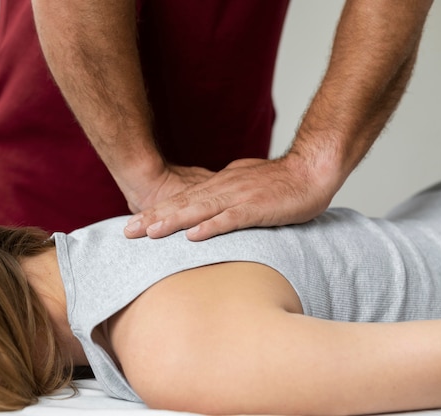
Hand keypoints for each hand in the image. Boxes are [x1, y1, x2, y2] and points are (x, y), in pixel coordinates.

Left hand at [124, 157, 335, 240]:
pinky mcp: (256, 207)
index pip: (183, 199)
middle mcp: (223, 189)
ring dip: (173, 221)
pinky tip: (193, 236)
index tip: (135, 223)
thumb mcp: (246, 182)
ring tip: (149, 232)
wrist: (313, 170)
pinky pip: (230, 219)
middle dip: (153, 218)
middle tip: (127, 231)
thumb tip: (210, 203)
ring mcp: (239, 197)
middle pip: (182, 204)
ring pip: (199, 210)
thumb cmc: (282, 181)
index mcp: (220, 185)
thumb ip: (226, 191)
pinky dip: (210, 227)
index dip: (157, 211)